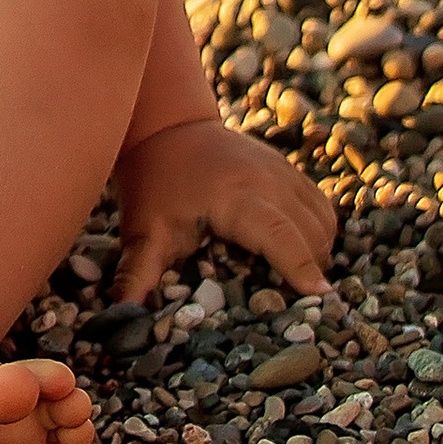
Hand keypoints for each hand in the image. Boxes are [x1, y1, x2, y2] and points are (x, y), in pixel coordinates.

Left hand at [110, 117, 336, 304]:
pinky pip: (321, 205)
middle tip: (308, 311)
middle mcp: (267, 179)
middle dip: (314, 269)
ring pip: (322, 219)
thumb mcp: (144, 231)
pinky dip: (321, 233)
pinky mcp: (288, 168)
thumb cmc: (154, 184)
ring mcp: (282, 170)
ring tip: (302, 285)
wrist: (165, 128)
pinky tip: (305, 255)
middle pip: (310, 231)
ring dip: (321, 253)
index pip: (279, 233)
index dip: (300, 265)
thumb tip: (121, 315)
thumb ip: (138, 274)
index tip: (320, 297)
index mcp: (234, 195)